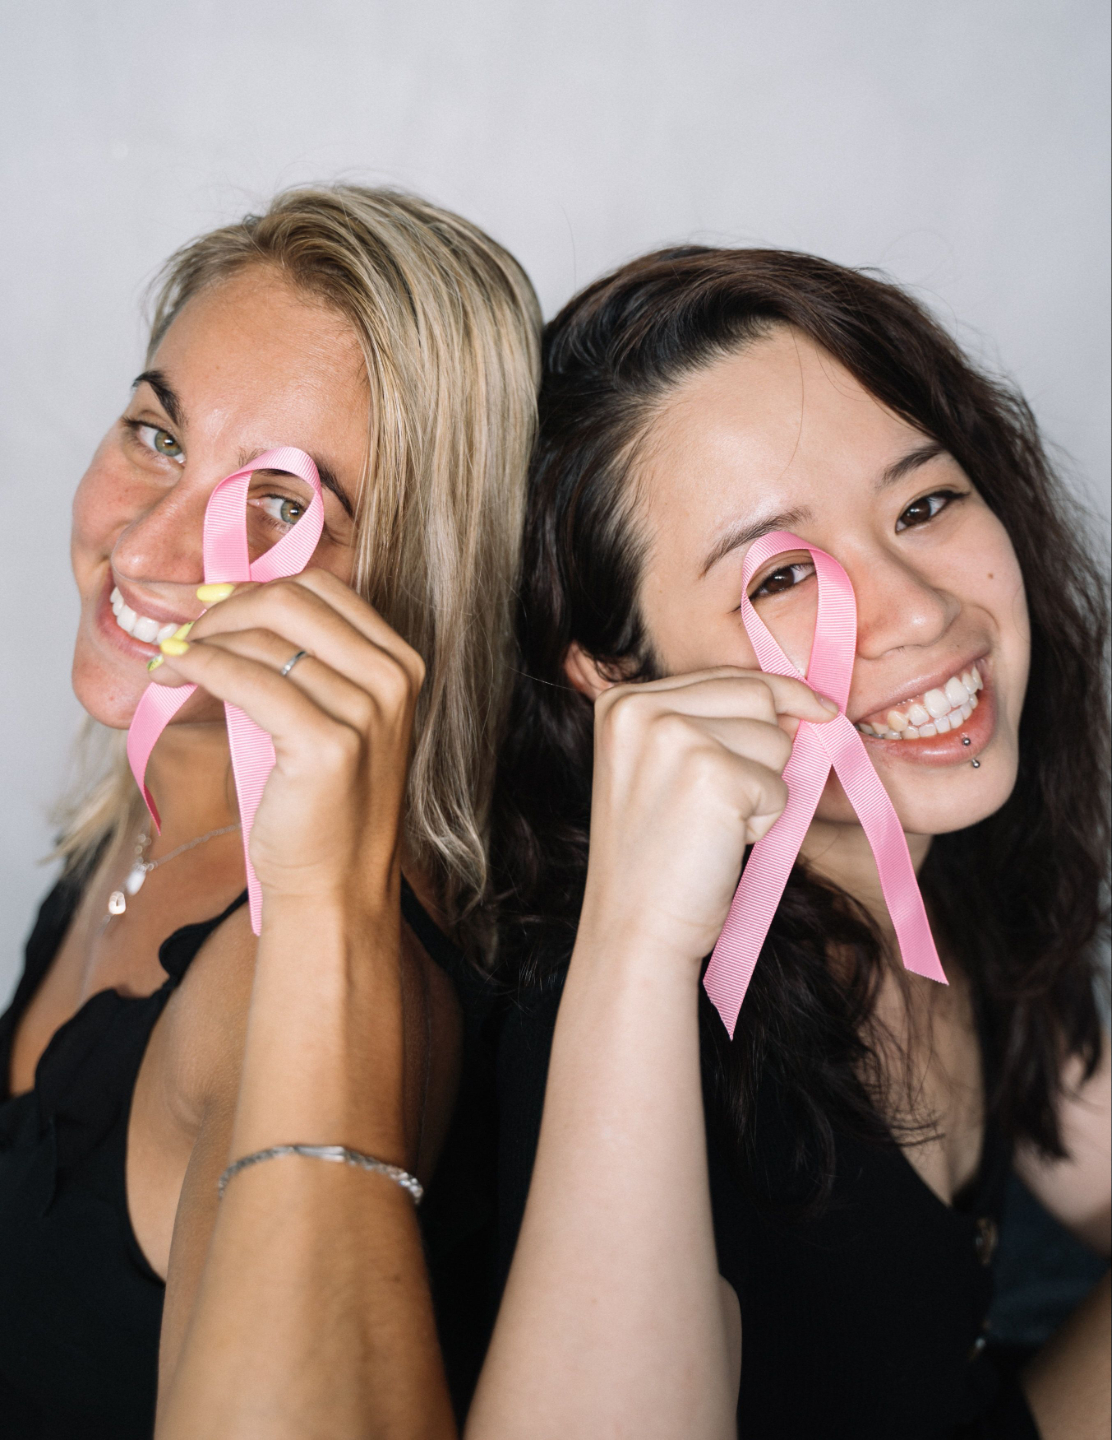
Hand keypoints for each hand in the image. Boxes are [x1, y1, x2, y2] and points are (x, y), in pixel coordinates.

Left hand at [150, 570, 423, 912]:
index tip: (210, 603)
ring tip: (170, 658)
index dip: (256, 586)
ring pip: (266, 639)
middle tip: (186, 632)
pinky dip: (200, 667)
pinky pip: (248, 681)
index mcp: (400, 663)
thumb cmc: (324, 804)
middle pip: (293, 600)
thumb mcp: (332, 716)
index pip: (322, 588)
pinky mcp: (328, 745)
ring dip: (203, 639)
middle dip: (226, 608)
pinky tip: (173, 673)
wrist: (337, 883)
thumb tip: (228, 604)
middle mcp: (393, 680)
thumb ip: (305, 661)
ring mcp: (367, 711)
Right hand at [579, 668, 837, 969]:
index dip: (778, 695)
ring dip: (764, 790)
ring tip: (713, 826)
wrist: (635, 928)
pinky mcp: (714, 773)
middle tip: (724, 806)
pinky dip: (766, 821)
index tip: (818, 708)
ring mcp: (674, 736)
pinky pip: (782, 786)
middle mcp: (641, 707)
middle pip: (757, 696)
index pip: (725, 676)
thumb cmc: (657, 859)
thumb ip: (709, 724)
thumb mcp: (661, 769)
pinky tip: (723, 842)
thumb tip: (804, 705)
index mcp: (622, 702)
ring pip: (775, 740)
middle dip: (766, 751)